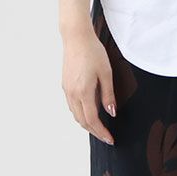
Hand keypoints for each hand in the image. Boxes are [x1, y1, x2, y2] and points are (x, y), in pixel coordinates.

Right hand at [61, 28, 116, 144]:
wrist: (76, 37)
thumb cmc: (92, 51)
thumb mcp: (106, 72)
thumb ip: (108, 94)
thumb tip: (111, 113)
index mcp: (83, 92)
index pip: (92, 120)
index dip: (101, 132)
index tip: (110, 139)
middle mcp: (72, 94)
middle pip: (82, 121)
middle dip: (94, 131)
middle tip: (106, 135)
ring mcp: (67, 89)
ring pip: (75, 114)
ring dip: (86, 122)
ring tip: (99, 125)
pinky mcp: (65, 84)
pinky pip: (72, 105)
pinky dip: (80, 112)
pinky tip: (89, 109)